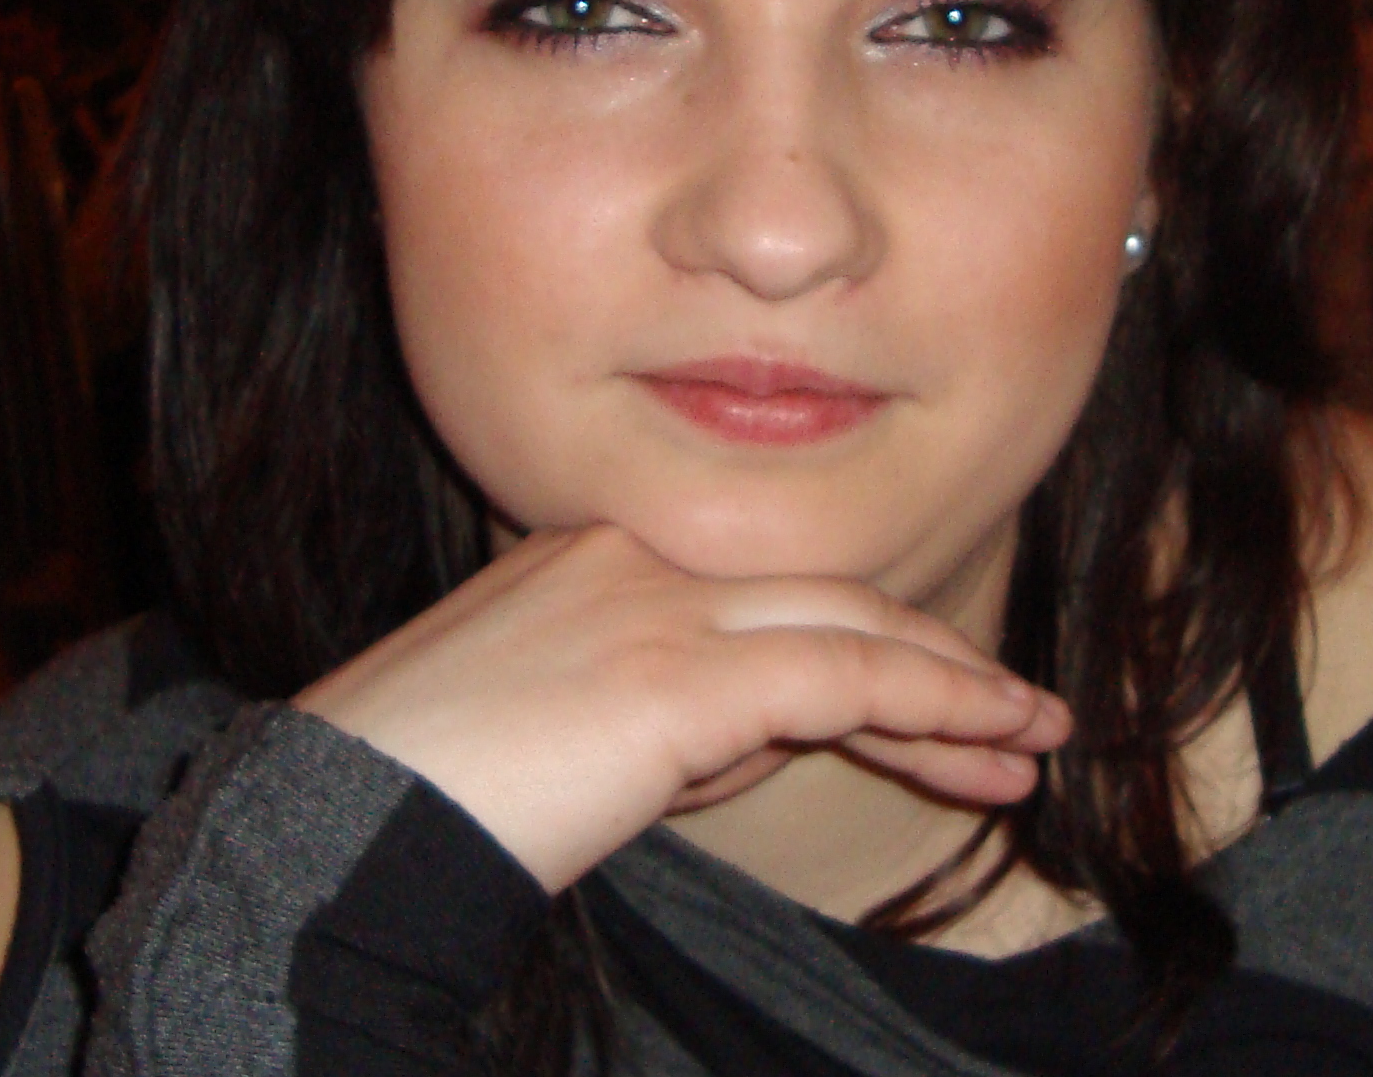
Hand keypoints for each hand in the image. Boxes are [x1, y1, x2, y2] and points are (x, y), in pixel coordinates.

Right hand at [291, 523, 1072, 892]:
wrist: (340, 823)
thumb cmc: (425, 798)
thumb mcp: (562, 731)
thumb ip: (666, 712)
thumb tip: (775, 735)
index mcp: (596, 549)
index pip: (762, 586)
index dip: (863, 643)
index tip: (937, 704)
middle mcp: (635, 552)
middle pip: (820, 592)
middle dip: (931, 661)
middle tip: (1019, 720)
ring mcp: (657, 603)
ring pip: (847, 623)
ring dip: (956, 686)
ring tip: (1032, 738)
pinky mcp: (678, 675)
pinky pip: (840, 680)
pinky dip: (928, 704)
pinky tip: (989, 739)